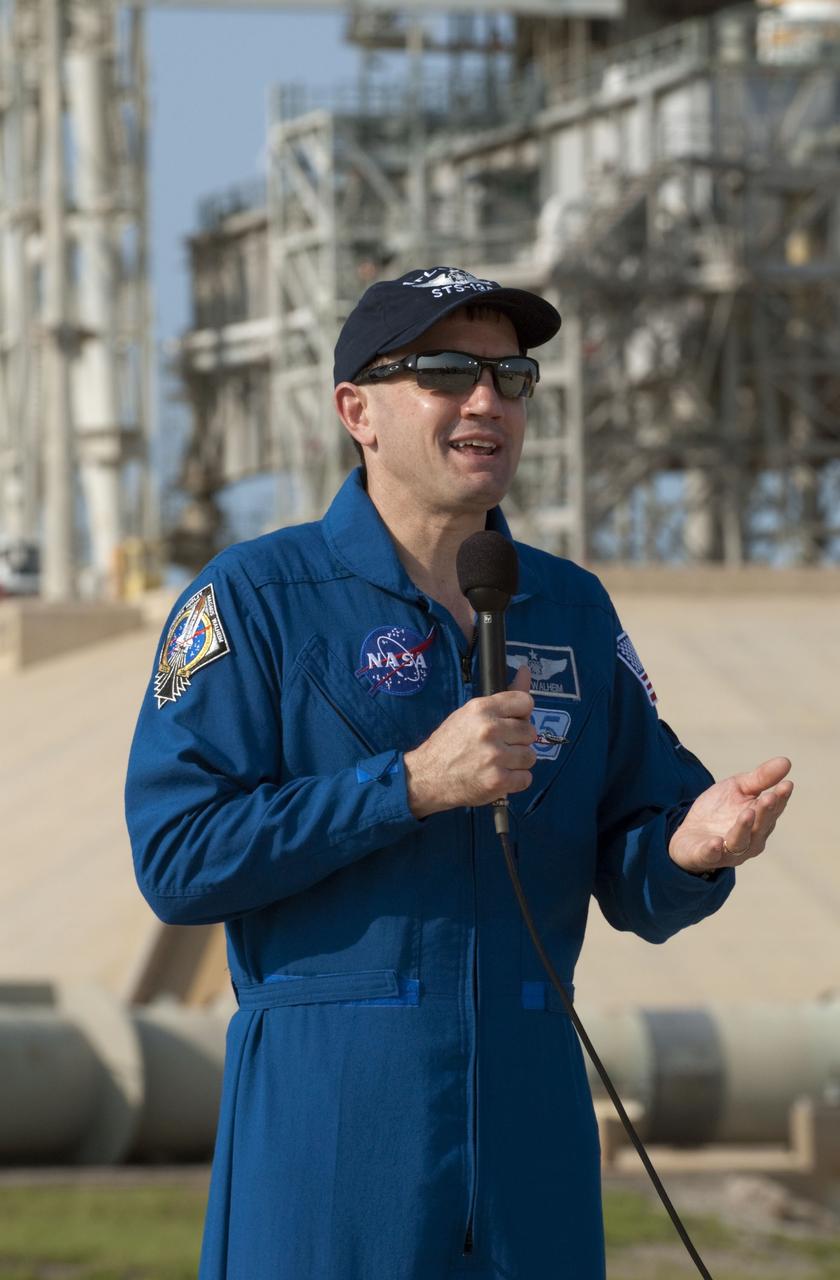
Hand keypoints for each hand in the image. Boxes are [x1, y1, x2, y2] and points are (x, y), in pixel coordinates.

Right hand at [404, 664, 535, 818]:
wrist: (427, 776)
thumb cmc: (449, 743)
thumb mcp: (470, 714)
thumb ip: (502, 698)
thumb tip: (526, 670)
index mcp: (482, 708)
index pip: (525, 702)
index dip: (521, 714)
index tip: (511, 723)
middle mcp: (490, 729)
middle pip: (530, 732)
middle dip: (518, 741)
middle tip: (499, 746)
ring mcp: (495, 756)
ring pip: (530, 756)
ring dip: (517, 762)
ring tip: (497, 763)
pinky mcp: (498, 781)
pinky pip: (526, 778)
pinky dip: (515, 781)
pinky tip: (498, 777)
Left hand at [668, 756, 793, 875]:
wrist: (688, 833)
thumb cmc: (719, 811)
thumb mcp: (737, 788)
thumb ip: (761, 778)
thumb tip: (787, 761)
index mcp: (760, 821)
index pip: (773, 809)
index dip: (780, 798)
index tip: (787, 785)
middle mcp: (750, 839)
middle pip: (760, 826)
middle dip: (765, 812)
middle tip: (770, 797)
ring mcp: (729, 851)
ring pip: (740, 842)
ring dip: (743, 828)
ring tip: (747, 813)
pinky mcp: (706, 856)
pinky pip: (711, 855)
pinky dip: (714, 850)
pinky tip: (716, 843)